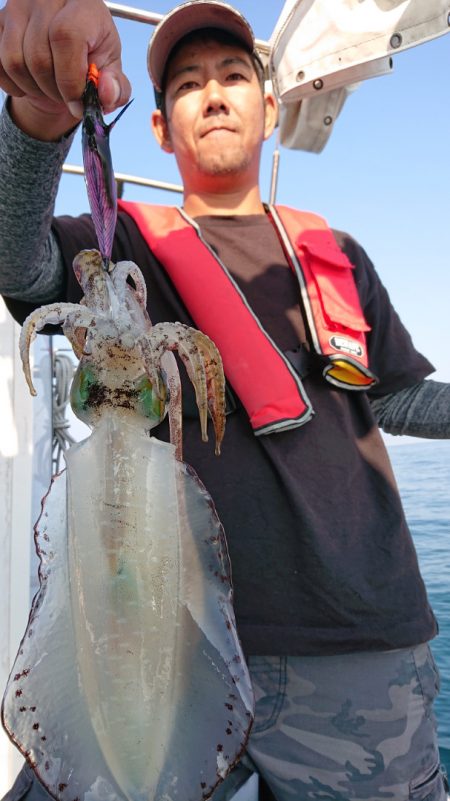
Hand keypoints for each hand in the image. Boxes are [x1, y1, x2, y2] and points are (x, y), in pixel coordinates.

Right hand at [0, 0, 130, 137]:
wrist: (65, 43)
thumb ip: (116, 86)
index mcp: (81, 3)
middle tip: (67, 97)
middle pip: (39, 57)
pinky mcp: (0, 22)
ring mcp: (17, 8)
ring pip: (14, 62)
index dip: (71, 79)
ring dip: (34, 89)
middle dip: (55, 91)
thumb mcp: (111, 67)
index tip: (79, 103)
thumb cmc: (91, 51)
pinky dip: (14, 86)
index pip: (66, 37)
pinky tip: (32, 84)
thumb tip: (106, 94)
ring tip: (51, 89)